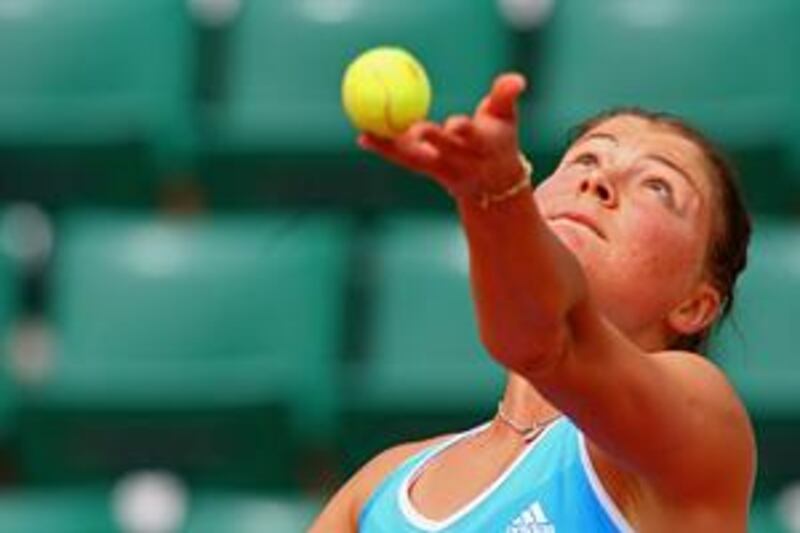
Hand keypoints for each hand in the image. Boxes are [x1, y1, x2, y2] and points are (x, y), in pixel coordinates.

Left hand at [358, 73, 528, 201]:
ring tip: (370, 135)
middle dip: (428, 142)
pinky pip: (402, 160)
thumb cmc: (498, 140)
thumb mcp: (507, 118)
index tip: (455, 125)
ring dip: (394, 147)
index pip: (472, 139)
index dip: (462, 132)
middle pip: (442, 152)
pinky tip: (364, 137)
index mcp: (482, 147)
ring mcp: (441, 170)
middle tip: (411, 128)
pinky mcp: (425, 171)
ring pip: (416, 159)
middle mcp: (460, 162)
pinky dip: (384, 148)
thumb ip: (507, 96)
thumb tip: (517, 81)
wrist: (493, 184)